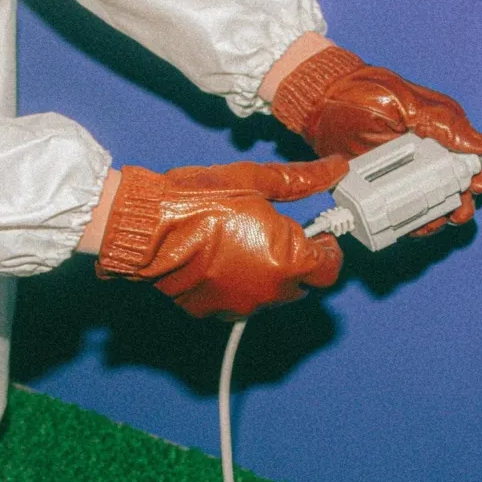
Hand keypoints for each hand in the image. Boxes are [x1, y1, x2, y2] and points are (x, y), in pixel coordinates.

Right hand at [95, 157, 347, 317]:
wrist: (148, 227)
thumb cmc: (198, 202)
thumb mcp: (256, 181)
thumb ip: (302, 180)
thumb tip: (333, 170)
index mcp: (289, 260)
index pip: (329, 268)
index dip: (327, 249)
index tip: (317, 235)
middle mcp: (271, 291)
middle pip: (302, 283)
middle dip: (296, 261)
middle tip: (274, 233)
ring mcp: (243, 306)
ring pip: (271, 294)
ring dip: (267, 274)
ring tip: (242, 243)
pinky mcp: (216, 312)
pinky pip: (240, 301)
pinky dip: (239, 285)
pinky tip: (222, 259)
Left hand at [271, 45, 481, 233]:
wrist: (321, 102)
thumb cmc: (364, 93)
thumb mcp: (409, 103)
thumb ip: (445, 124)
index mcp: (439, 132)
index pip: (469, 159)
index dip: (477, 175)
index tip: (476, 185)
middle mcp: (425, 156)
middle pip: (454, 188)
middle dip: (459, 203)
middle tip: (455, 209)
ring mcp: (402, 174)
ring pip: (429, 205)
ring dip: (436, 216)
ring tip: (432, 220)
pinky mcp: (380, 189)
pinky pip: (399, 212)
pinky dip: (407, 221)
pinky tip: (410, 224)